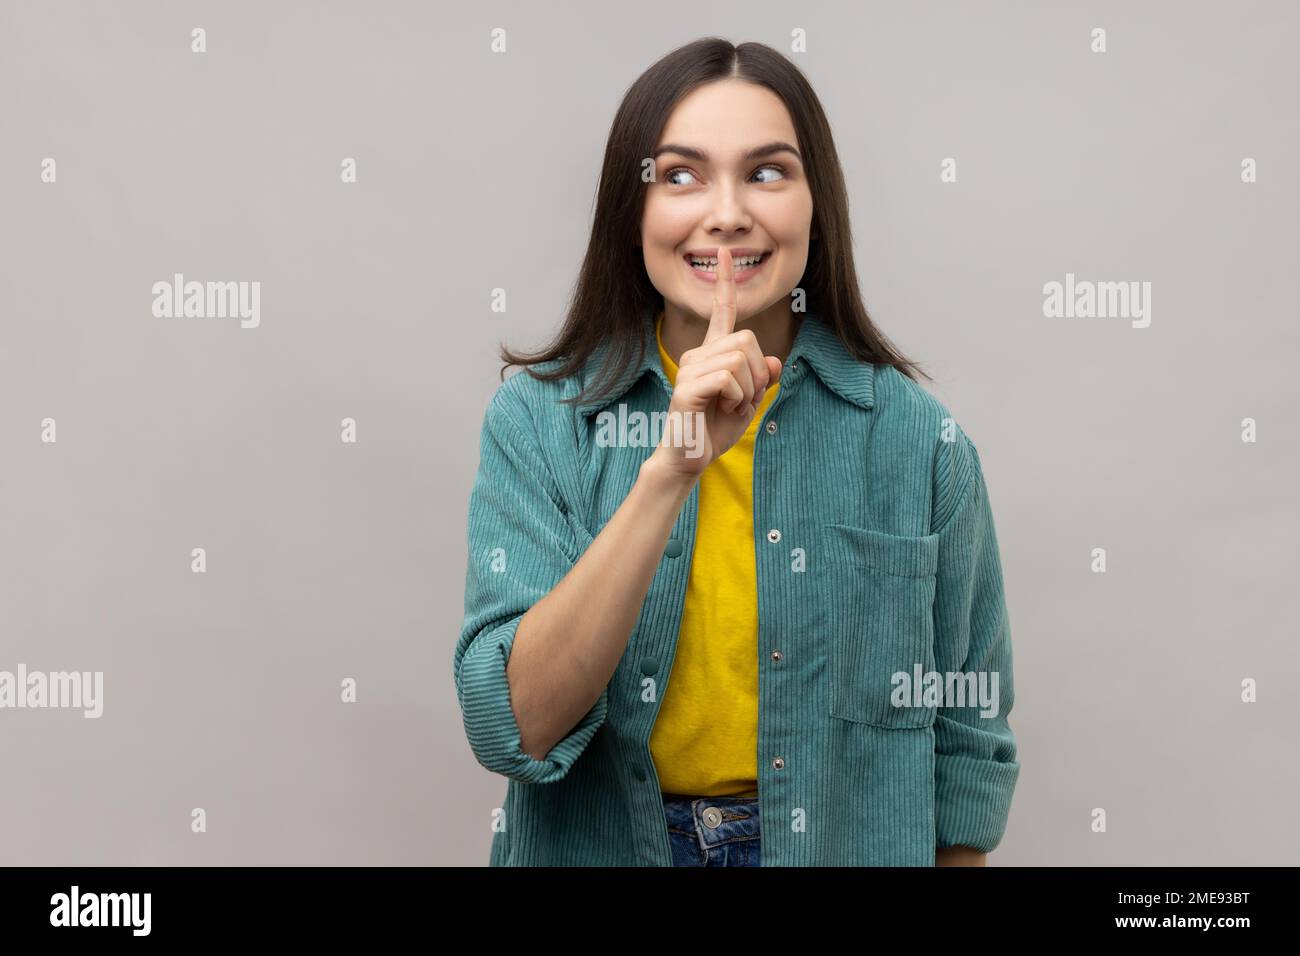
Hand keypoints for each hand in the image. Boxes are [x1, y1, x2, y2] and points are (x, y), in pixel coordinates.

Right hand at [648, 247, 784, 483]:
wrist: (689, 458)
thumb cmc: (714, 429)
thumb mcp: (749, 402)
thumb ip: (762, 379)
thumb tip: (774, 360)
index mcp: (712, 354)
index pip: (721, 312)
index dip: (725, 283)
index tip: (725, 254)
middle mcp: (698, 354)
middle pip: (746, 340)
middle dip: (757, 372)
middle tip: (745, 397)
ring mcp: (690, 369)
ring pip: (739, 359)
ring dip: (748, 388)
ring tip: (731, 405)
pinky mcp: (687, 387)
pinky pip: (728, 377)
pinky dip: (737, 396)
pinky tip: (724, 408)